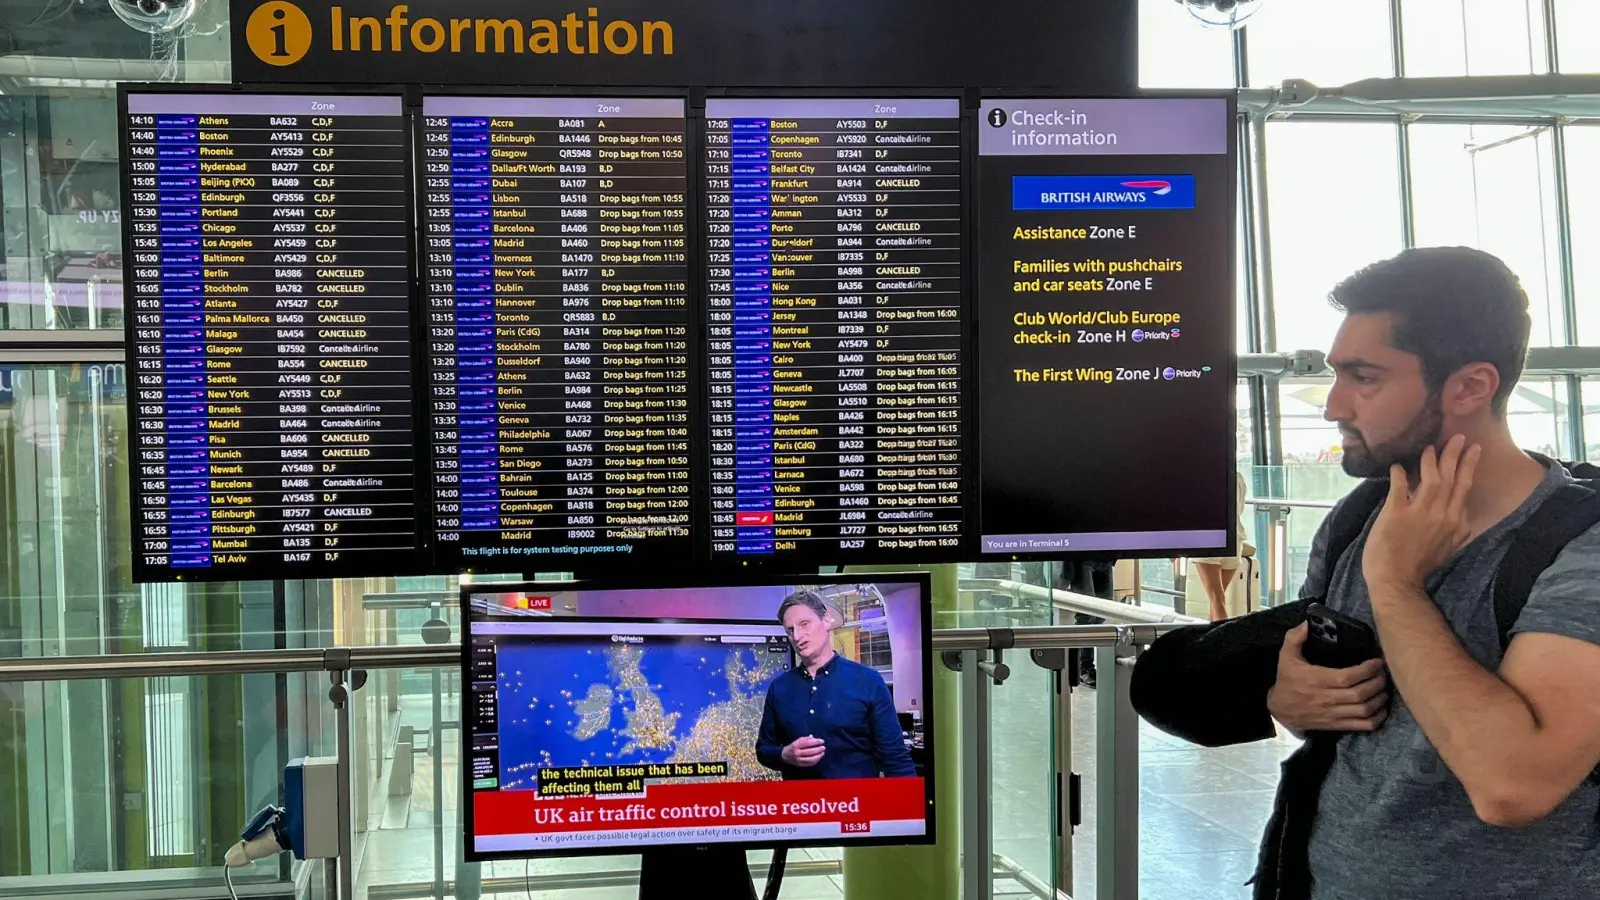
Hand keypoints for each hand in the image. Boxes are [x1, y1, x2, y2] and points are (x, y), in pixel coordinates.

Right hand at [781, 735, 825, 766]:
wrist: (784, 756)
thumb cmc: (793, 746)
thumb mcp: (798, 740)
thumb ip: (806, 739)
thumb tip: (814, 738)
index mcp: (796, 745)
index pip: (807, 743)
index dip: (816, 742)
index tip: (822, 741)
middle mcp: (796, 753)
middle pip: (809, 752)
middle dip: (818, 749)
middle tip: (823, 747)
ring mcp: (798, 760)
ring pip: (810, 759)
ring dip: (818, 756)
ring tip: (823, 753)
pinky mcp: (800, 765)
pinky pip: (809, 764)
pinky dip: (816, 761)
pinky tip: (819, 757)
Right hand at [1267, 623, 1389, 733]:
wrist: (1280, 710)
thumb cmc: (1287, 680)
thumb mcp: (1285, 656)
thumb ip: (1295, 637)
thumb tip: (1307, 623)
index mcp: (1317, 680)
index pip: (1348, 677)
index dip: (1366, 670)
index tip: (1377, 662)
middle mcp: (1326, 698)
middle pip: (1360, 693)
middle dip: (1377, 683)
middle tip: (1384, 674)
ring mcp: (1332, 714)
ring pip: (1364, 710)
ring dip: (1379, 699)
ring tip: (1383, 689)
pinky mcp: (1336, 725)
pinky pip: (1362, 725)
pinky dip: (1376, 718)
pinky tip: (1380, 708)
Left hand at [1363, 435, 1480, 590]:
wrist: (1397, 582)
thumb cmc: (1420, 567)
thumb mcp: (1448, 549)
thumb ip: (1458, 533)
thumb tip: (1466, 522)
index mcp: (1455, 522)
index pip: (1464, 488)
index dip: (1468, 467)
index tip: (1472, 451)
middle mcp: (1442, 514)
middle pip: (1452, 478)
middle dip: (1456, 454)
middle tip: (1458, 437)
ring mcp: (1420, 512)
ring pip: (1431, 478)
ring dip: (1431, 459)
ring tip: (1431, 446)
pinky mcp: (1396, 513)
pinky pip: (1399, 486)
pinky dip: (1399, 473)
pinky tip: (1397, 464)